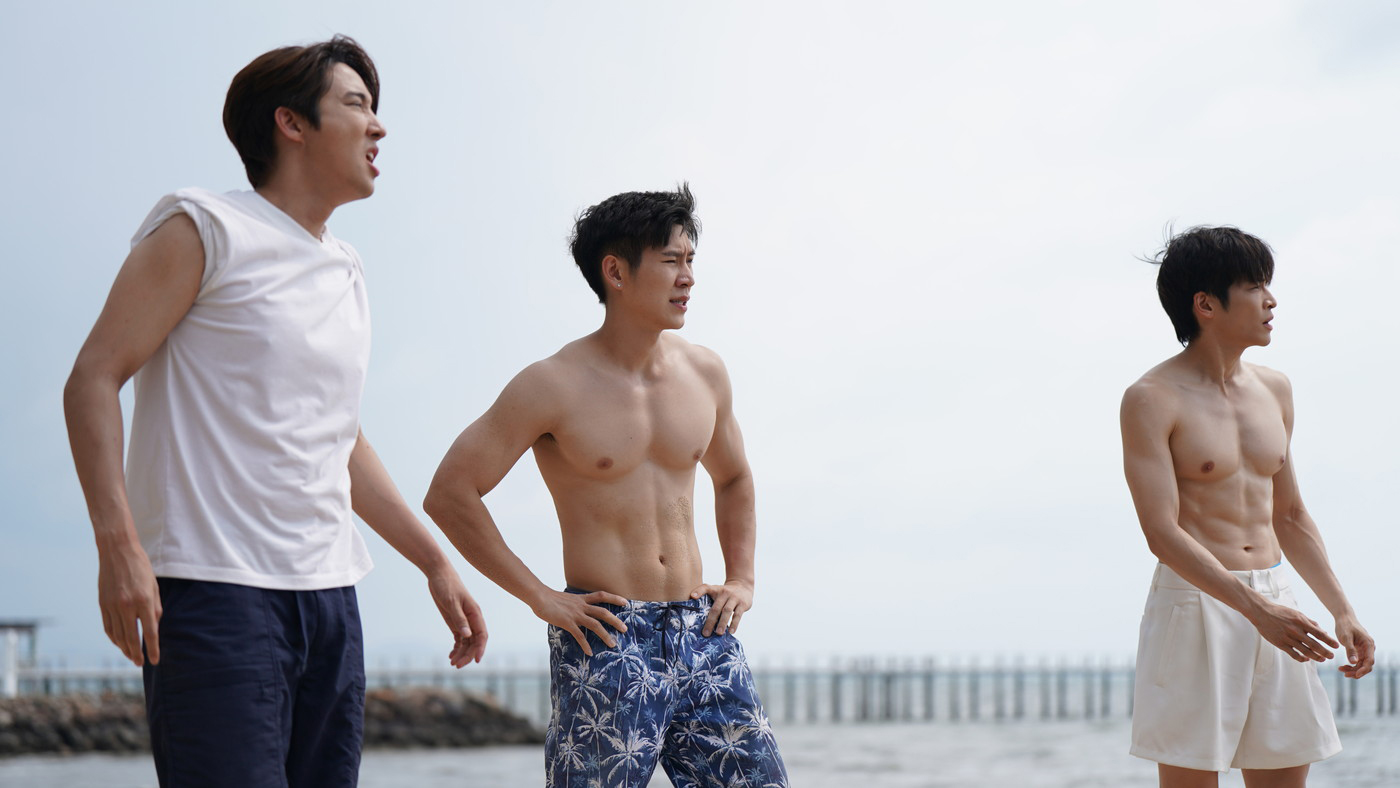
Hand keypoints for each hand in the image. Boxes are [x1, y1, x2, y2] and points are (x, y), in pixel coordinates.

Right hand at [97, 544, 160, 666]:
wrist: (117, 550)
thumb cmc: (141, 567)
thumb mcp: (154, 586)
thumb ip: (155, 608)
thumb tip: (154, 627)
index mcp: (144, 601)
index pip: (149, 632)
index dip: (152, 649)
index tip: (155, 661)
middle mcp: (127, 606)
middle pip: (131, 638)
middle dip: (136, 654)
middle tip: (140, 664)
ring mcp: (112, 606)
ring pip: (117, 635)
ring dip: (124, 648)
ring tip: (130, 656)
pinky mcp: (102, 604)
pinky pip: (108, 627)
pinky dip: (113, 638)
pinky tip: (119, 643)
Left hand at [426, 571, 487, 666]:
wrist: (438, 573)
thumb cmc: (447, 585)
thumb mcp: (451, 602)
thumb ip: (459, 619)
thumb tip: (467, 636)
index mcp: (475, 614)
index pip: (482, 635)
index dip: (480, 648)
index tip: (476, 660)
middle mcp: (472, 619)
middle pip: (474, 641)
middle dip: (467, 654)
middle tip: (456, 666)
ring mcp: (464, 621)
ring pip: (467, 642)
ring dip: (461, 653)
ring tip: (452, 663)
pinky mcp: (455, 621)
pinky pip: (459, 638)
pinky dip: (456, 647)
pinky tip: (451, 655)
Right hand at [531, 590, 627, 656]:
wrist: (539, 597)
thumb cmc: (549, 598)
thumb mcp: (566, 598)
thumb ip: (574, 604)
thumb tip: (576, 609)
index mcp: (581, 599)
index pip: (602, 595)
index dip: (614, 598)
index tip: (625, 602)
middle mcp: (581, 606)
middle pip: (603, 612)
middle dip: (615, 621)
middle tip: (625, 629)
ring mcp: (575, 614)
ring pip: (595, 624)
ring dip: (605, 635)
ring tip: (612, 644)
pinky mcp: (567, 622)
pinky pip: (579, 635)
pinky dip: (585, 644)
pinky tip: (589, 652)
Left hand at [690, 579, 752, 636]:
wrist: (743, 587)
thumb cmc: (725, 594)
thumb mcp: (717, 591)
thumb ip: (707, 599)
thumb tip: (697, 617)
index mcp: (716, 590)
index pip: (706, 587)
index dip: (699, 591)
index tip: (692, 597)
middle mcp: (724, 593)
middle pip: (716, 607)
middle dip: (710, 621)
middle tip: (705, 633)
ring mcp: (734, 598)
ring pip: (727, 611)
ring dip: (722, 623)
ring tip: (718, 633)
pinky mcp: (743, 604)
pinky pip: (738, 615)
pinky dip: (734, 624)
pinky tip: (731, 632)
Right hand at [1250, 601, 1337, 662]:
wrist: (1261, 612)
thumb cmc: (1280, 612)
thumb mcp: (1296, 613)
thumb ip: (1309, 622)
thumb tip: (1321, 630)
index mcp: (1300, 622)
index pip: (1319, 634)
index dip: (1329, 641)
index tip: (1336, 646)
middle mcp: (1295, 631)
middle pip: (1314, 644)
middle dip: (1324, 651)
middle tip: (1331, 656)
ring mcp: (1287, 638)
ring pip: (1305, 651)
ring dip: (1315, 656)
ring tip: (1322, 659)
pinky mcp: (1280, 644)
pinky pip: (1293, 654)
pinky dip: (1301, 658)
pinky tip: (1307, 659)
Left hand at [1335, 616, 1374, 678]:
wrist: (1344, 618)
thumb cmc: (1345, 625)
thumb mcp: (1346, 637)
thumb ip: (1350, 649)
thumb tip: (1353, 662)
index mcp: (1368, 644)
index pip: (1369, 661)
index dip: (1363, 670)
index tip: (1355, 675)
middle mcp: (1369, 648)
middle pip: (1366, 665)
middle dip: (1357, 671)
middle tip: (1345, 674)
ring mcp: (1365, 650)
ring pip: (1361, 664)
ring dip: (1353, 669)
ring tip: (1341, 669)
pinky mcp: (1359, 650)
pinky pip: (1357, 661)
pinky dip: (1351, 665)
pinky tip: (1343, 666)